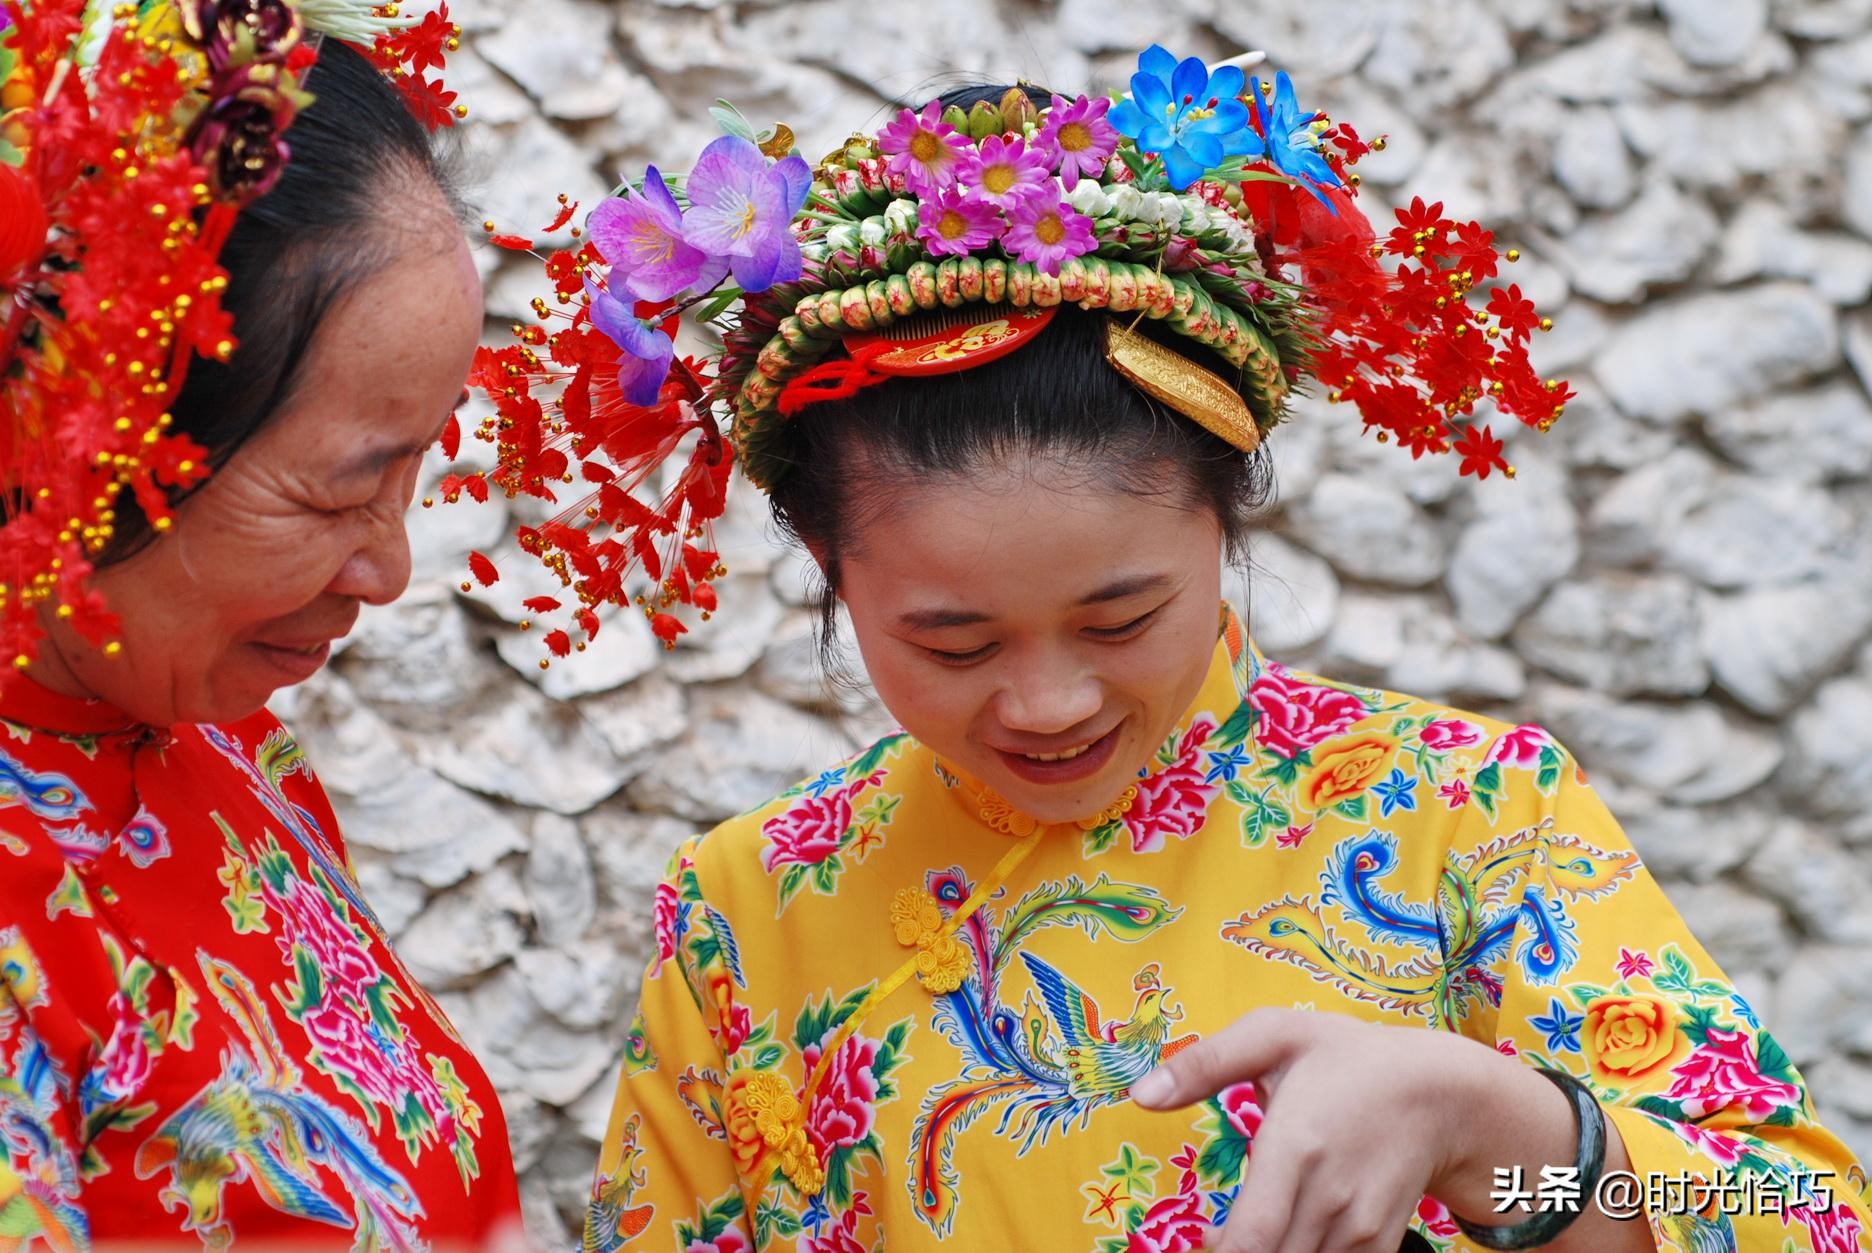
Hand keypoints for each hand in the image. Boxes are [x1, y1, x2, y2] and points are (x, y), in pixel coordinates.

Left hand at [1129, 1007, 1570, 1252]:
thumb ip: (1203, 1064)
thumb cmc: (1347, 1057)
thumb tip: (1139, 1095)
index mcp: (1296, 1147)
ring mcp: (1358, 1227)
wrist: (1439, 1091)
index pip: (1252, 1238)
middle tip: (1207, 1234)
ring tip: (1240, 1232)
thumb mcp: (1274, 1036)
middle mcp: (1329, 1197)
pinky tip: (1276, 1238)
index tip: (1196, 1241)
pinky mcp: (1378, 1243)